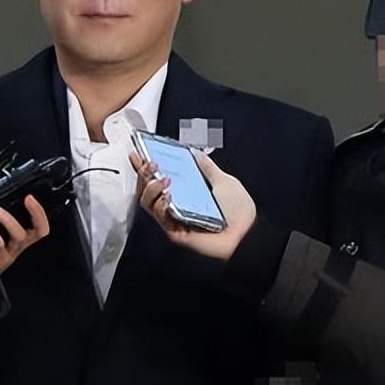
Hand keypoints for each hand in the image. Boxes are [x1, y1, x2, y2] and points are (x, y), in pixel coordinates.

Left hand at [0, 195, 49, 300]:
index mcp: (17, 241)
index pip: (39, 228)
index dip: (40, 213)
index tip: (31, 197)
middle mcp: (17, 248)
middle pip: (38, 232)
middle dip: (37, 213)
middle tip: (27, 199)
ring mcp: (8, 254)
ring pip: (19, 236)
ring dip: (8, 219)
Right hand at [131, 150, 255, 260]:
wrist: (247, 231)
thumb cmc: (239, 212)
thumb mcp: (223, 181)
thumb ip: (207, 167)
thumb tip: (196, 153)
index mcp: (186, 193)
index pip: (159, 179)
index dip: (145, 168)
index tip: (138, 154)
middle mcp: (177, 206)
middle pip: (148, 191)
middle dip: (144, 174)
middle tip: (150, 163)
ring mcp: (175, 219)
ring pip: (148, 203)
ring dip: (151, 188)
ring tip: (163, 179)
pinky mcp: (176, 231)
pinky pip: (160, 217)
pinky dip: (160, 205)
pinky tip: (168, 196)